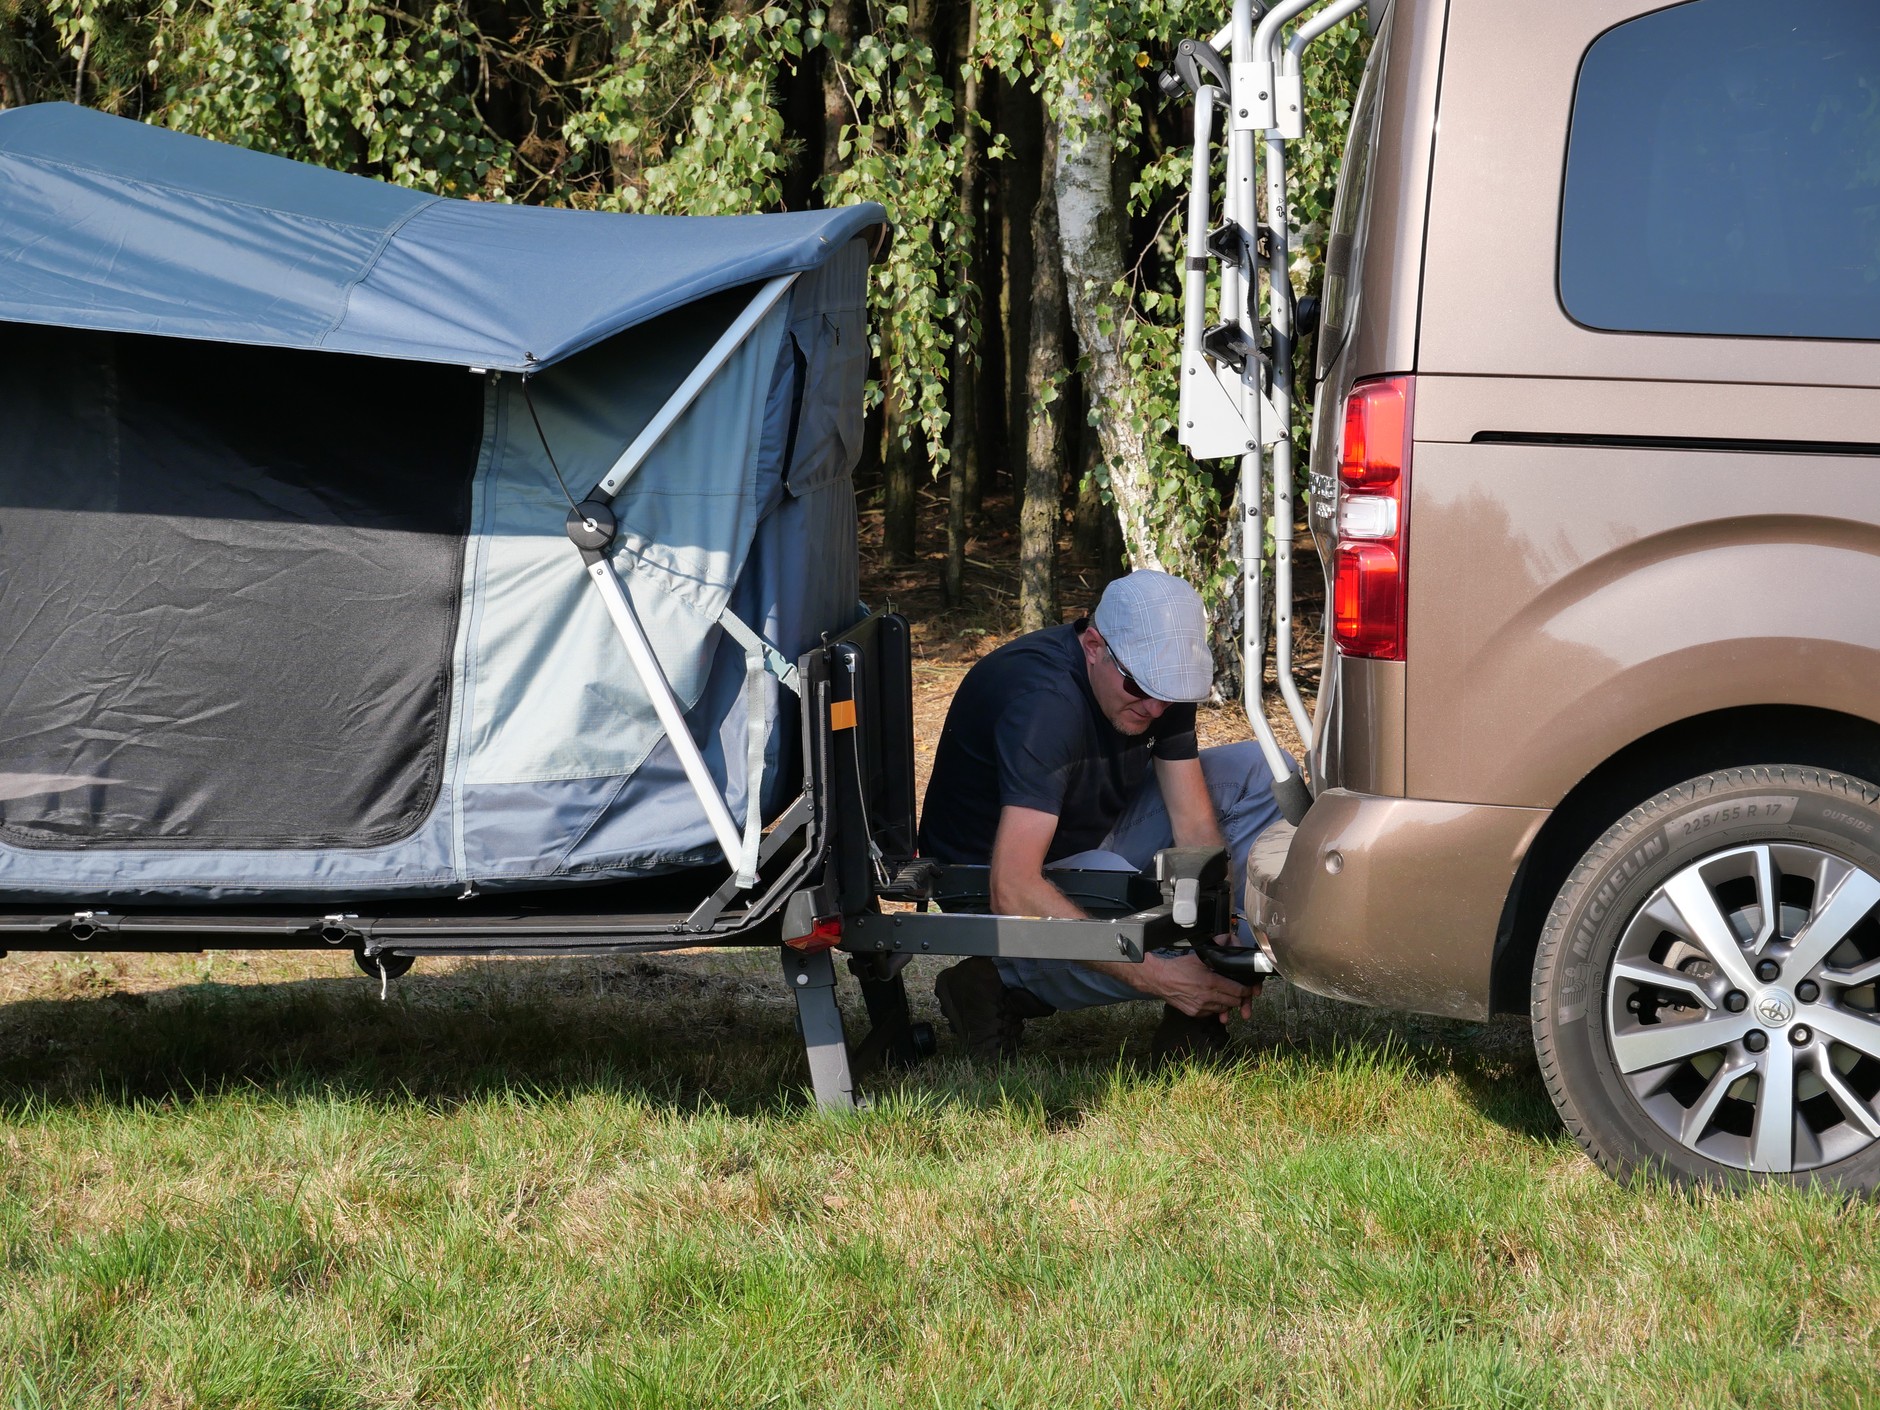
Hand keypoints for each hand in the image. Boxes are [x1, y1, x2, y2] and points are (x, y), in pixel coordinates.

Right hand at [1136, 951, 1256, 1019]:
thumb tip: (1229, 939)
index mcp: (1211, 982)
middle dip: (1239, 998)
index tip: (1249, 989)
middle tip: (1239, 992)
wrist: (1160, 980)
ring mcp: (1201, 1007)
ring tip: (1225, 995)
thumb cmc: (1179, 968)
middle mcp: (1207, 997)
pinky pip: (1211, 1013)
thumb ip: (1216, 950)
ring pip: (1223, 1009)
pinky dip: (1214, 1008)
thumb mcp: (1199, 957)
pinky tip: (1211, 1000)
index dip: (1246, 990)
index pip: (1237, 991)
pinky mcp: (1195, 1013)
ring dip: (1227, 1003)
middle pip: (1233, 1002)